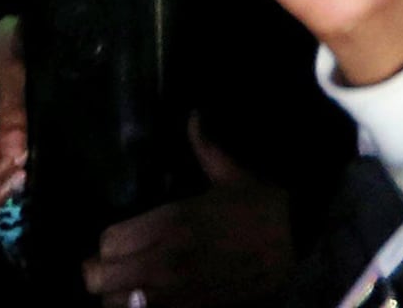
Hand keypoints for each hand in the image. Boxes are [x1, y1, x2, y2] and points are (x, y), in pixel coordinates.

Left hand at [81, 125, 291, 305]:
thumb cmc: (264, 207)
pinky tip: (151, 298)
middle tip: (112, 267)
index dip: (108, 243)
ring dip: (120, 295)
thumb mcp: (233, 174)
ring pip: (118, 304)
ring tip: (130, 285)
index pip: (108, 242)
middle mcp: (168, 260)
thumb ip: (205, 147)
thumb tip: (194, 115)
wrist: (301, 246)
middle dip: (102, 272)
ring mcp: (178, 292)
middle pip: (102, 278)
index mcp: (173, 221)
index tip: (117, 241)